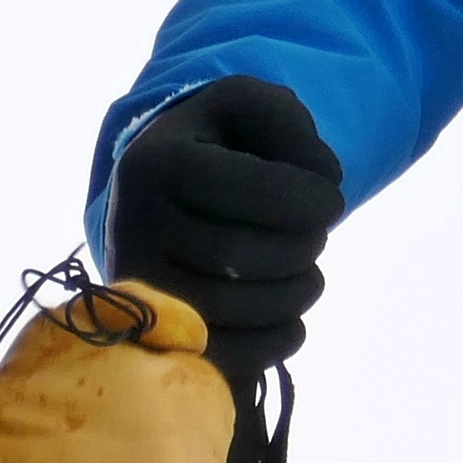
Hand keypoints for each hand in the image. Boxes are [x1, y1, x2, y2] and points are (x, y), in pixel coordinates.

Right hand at [107, 77, 345, 379]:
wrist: (157, 199)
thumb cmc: (214, 149)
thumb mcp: (243, 105)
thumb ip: (286, 118)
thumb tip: (317, 177)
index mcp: (152, 163)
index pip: (246, 190)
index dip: (311, 199)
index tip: (332, 201)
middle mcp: (130, 226)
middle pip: (238, 254)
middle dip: (303, 246)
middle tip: (316, 236)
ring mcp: (136, 287)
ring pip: (233, 308)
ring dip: (297, 293)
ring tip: (308, 272)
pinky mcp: (152, 336)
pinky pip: (225, 357)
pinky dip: (277, 341)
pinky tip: (292, 318)